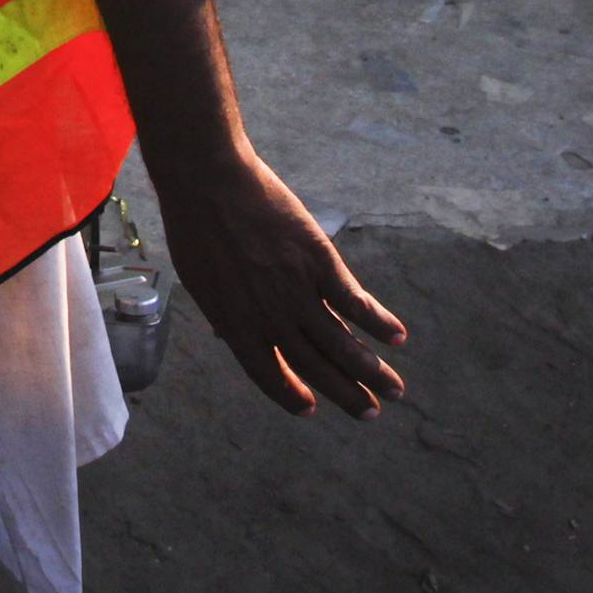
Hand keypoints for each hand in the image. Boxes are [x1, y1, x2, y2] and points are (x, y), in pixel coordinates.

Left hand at [152, 145, 408, 417]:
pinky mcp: (318, 261)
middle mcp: (269, 316)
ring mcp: (296, 290)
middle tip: (370, 413)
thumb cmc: (194, 226)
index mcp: (235, 324)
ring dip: (370, 370)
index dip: (290, 395)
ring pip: (341, 343)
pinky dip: (378, 321)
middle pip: (315, 366)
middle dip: (345, 393)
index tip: (311, 410)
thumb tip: (226, 335)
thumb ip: (220, 312)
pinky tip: (397, 337)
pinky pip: (354, 301)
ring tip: (394, 389)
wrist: (207, 180)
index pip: (267, 374)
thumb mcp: (198, 280)